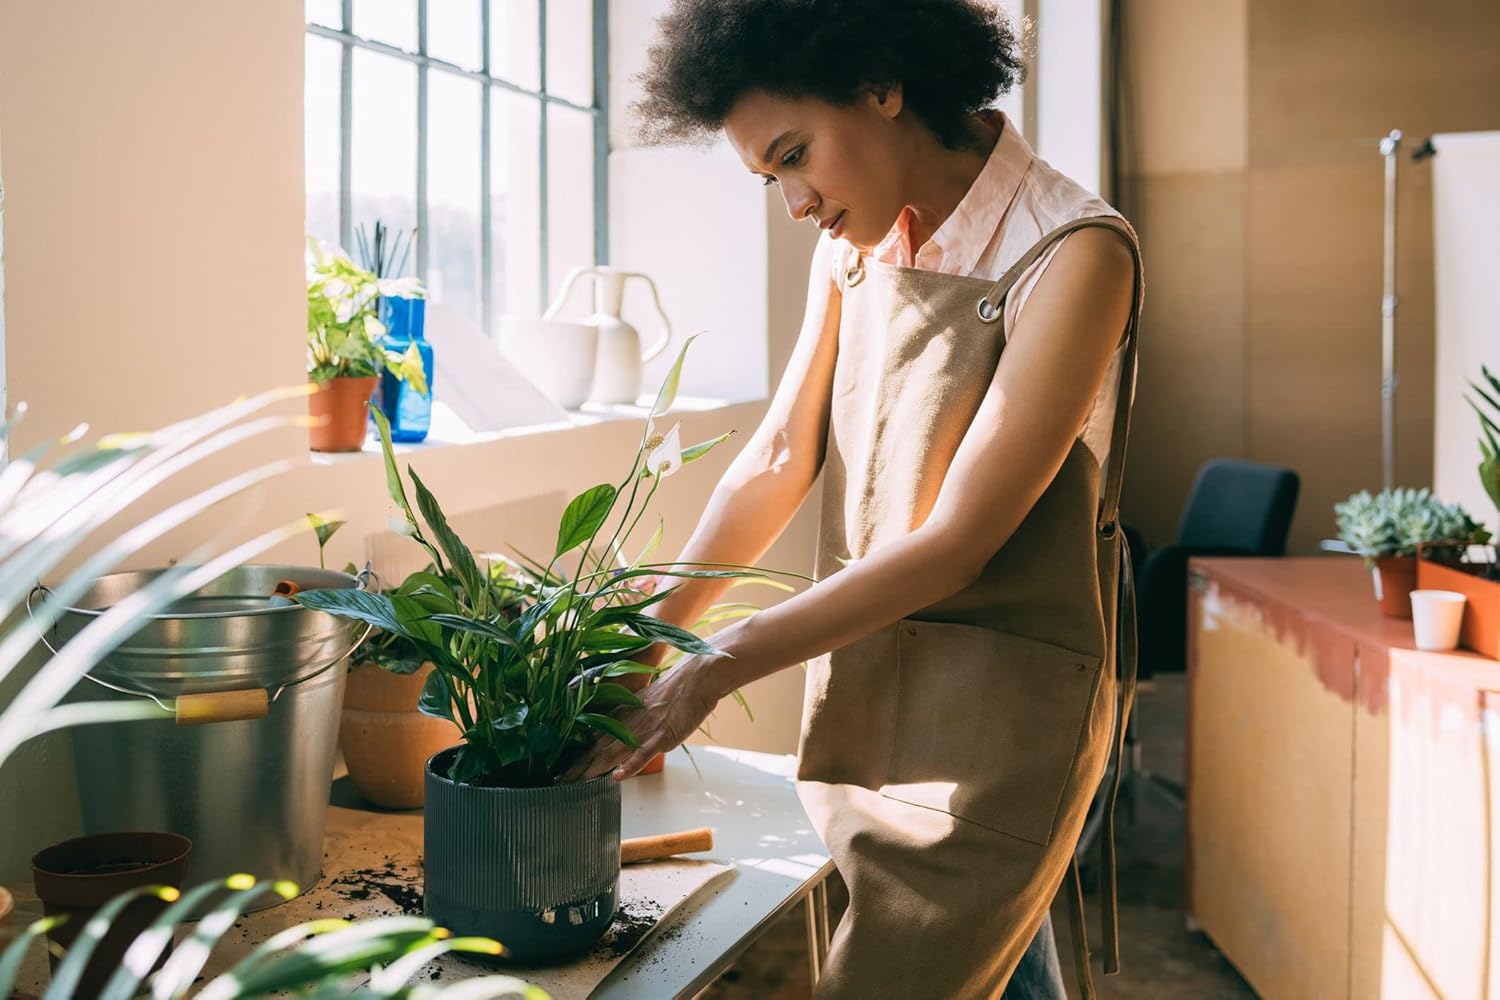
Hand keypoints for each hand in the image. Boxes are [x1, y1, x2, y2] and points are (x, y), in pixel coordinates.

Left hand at [559, 654, 724, 781]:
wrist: (695, 678)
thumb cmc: (672, 694)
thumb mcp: (642, 707)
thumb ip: (627, 722)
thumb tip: (616, 739)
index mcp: (620, 717)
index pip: (591, 740)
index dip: (575, 757)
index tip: (559, 771)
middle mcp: (626, 724)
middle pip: (595, 749)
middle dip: (576, 768)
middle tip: (557, 782)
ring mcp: (643, 731)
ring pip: (613, 753)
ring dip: (593, 769)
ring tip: (575, 783)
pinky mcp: (662, 736)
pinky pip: (643, 752)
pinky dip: (630, 765)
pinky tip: (618, 776)